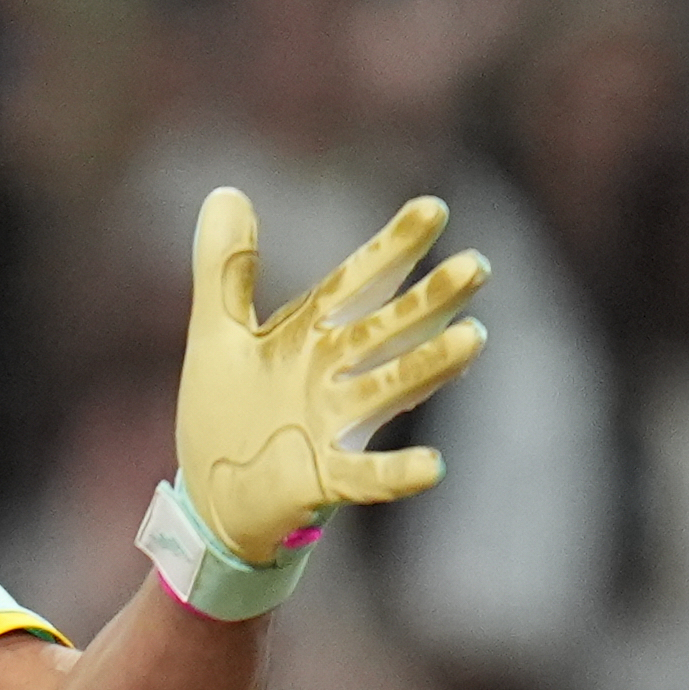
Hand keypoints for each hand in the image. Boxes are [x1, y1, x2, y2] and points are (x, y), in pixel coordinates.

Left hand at [174, 188, 489, 564]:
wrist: (211, 498)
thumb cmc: (226, 413)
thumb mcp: (216, 334)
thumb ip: (224, 269)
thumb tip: (227, 191)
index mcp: (309, 337)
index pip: (355, 283)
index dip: (391, 249)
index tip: (433, 209)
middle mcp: (331, 376)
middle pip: (385, 331)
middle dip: (428, 301)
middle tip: (477, 267)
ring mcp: (332, 427)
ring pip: (387, 389)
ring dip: (428, 366)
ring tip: (473, 338)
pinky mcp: (322, 479)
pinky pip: (364, 478)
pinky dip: (396, 474)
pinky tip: (433, 466)